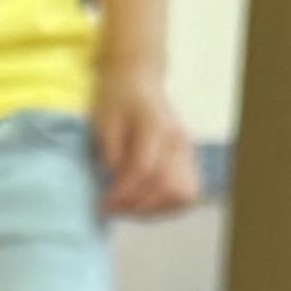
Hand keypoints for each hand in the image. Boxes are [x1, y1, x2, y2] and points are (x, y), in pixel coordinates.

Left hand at [94, 70, 198, 219]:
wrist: (137, 81)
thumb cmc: (116, 100)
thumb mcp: (104, 119)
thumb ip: (110, 149)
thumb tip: (115, 179)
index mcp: (155, 126)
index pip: (145, 170)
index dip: (123, 193)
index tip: (103, 203)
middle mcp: (177, 140)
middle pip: (167, 187)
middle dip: (137, 205)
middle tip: (111, 207)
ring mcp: (187, 151)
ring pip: (182, 195)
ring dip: (153, 209)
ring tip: (127, 207)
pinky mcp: (188, 161)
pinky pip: (186, 195)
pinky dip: (165, 206)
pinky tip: (142, 204)